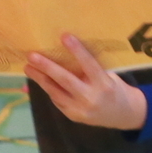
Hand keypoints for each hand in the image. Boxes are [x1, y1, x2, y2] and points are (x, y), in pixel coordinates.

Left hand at [25, 33, 148, 130]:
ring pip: (56, 92)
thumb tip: (66, 54)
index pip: (89, 64)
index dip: (77, 50)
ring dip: (40, 79)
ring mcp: (80, 109)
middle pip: (65, 80)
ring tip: (28, 68)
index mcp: (104, 84)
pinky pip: (57, 100)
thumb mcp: (108, 76)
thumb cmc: (114, 88)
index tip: (64, 36)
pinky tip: (39, 79)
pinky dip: (48, 89)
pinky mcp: (73, 116)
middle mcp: (91, 98)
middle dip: (47, 67)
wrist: (123, 114)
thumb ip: (90, 69)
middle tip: (32, 56)